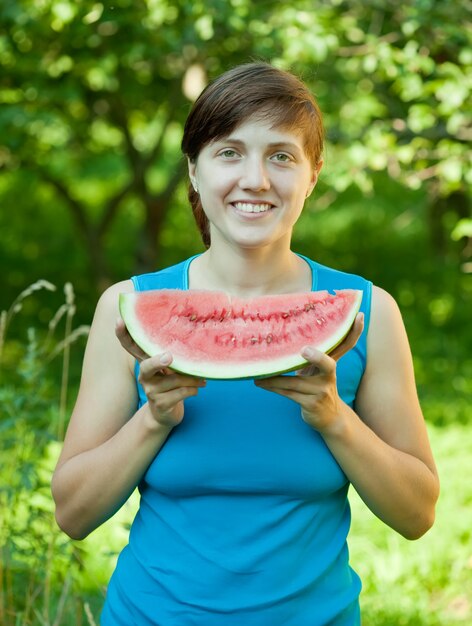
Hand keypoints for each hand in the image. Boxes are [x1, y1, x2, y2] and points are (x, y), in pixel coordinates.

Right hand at [115, 318, 205, 427]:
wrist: (165, 414)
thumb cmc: (171, 384)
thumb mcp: (170, 368)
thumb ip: (175, 356)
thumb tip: (194, 338)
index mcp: (146, 362)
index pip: (130, 346)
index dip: (123, 334)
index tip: (119, 320)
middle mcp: (145, 376)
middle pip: (147, 366)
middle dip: (157, 362)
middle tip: (169, 357)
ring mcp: (151, 390)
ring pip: (174, 381)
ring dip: (191, 379)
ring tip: (202, 379)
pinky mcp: (160, 404)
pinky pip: (180, 393)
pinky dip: (192, 390)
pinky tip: (197, 389)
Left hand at [255, 313, 363, 433]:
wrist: (330, 418)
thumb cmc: (319, 387)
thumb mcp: (320, 370)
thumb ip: (314, 354)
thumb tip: (288, 333)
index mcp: (331, 363)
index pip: (346, 344)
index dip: (356, 330)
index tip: (359, 316)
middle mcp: (330, 376)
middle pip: (328, 364)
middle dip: (318, 357)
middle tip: (304, 351)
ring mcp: (322, 391)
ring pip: (295, 383)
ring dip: (274, 379)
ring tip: (258, 374)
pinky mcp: (312, 404)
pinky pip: (288, 393)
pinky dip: (273, 387)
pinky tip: (261, 383)